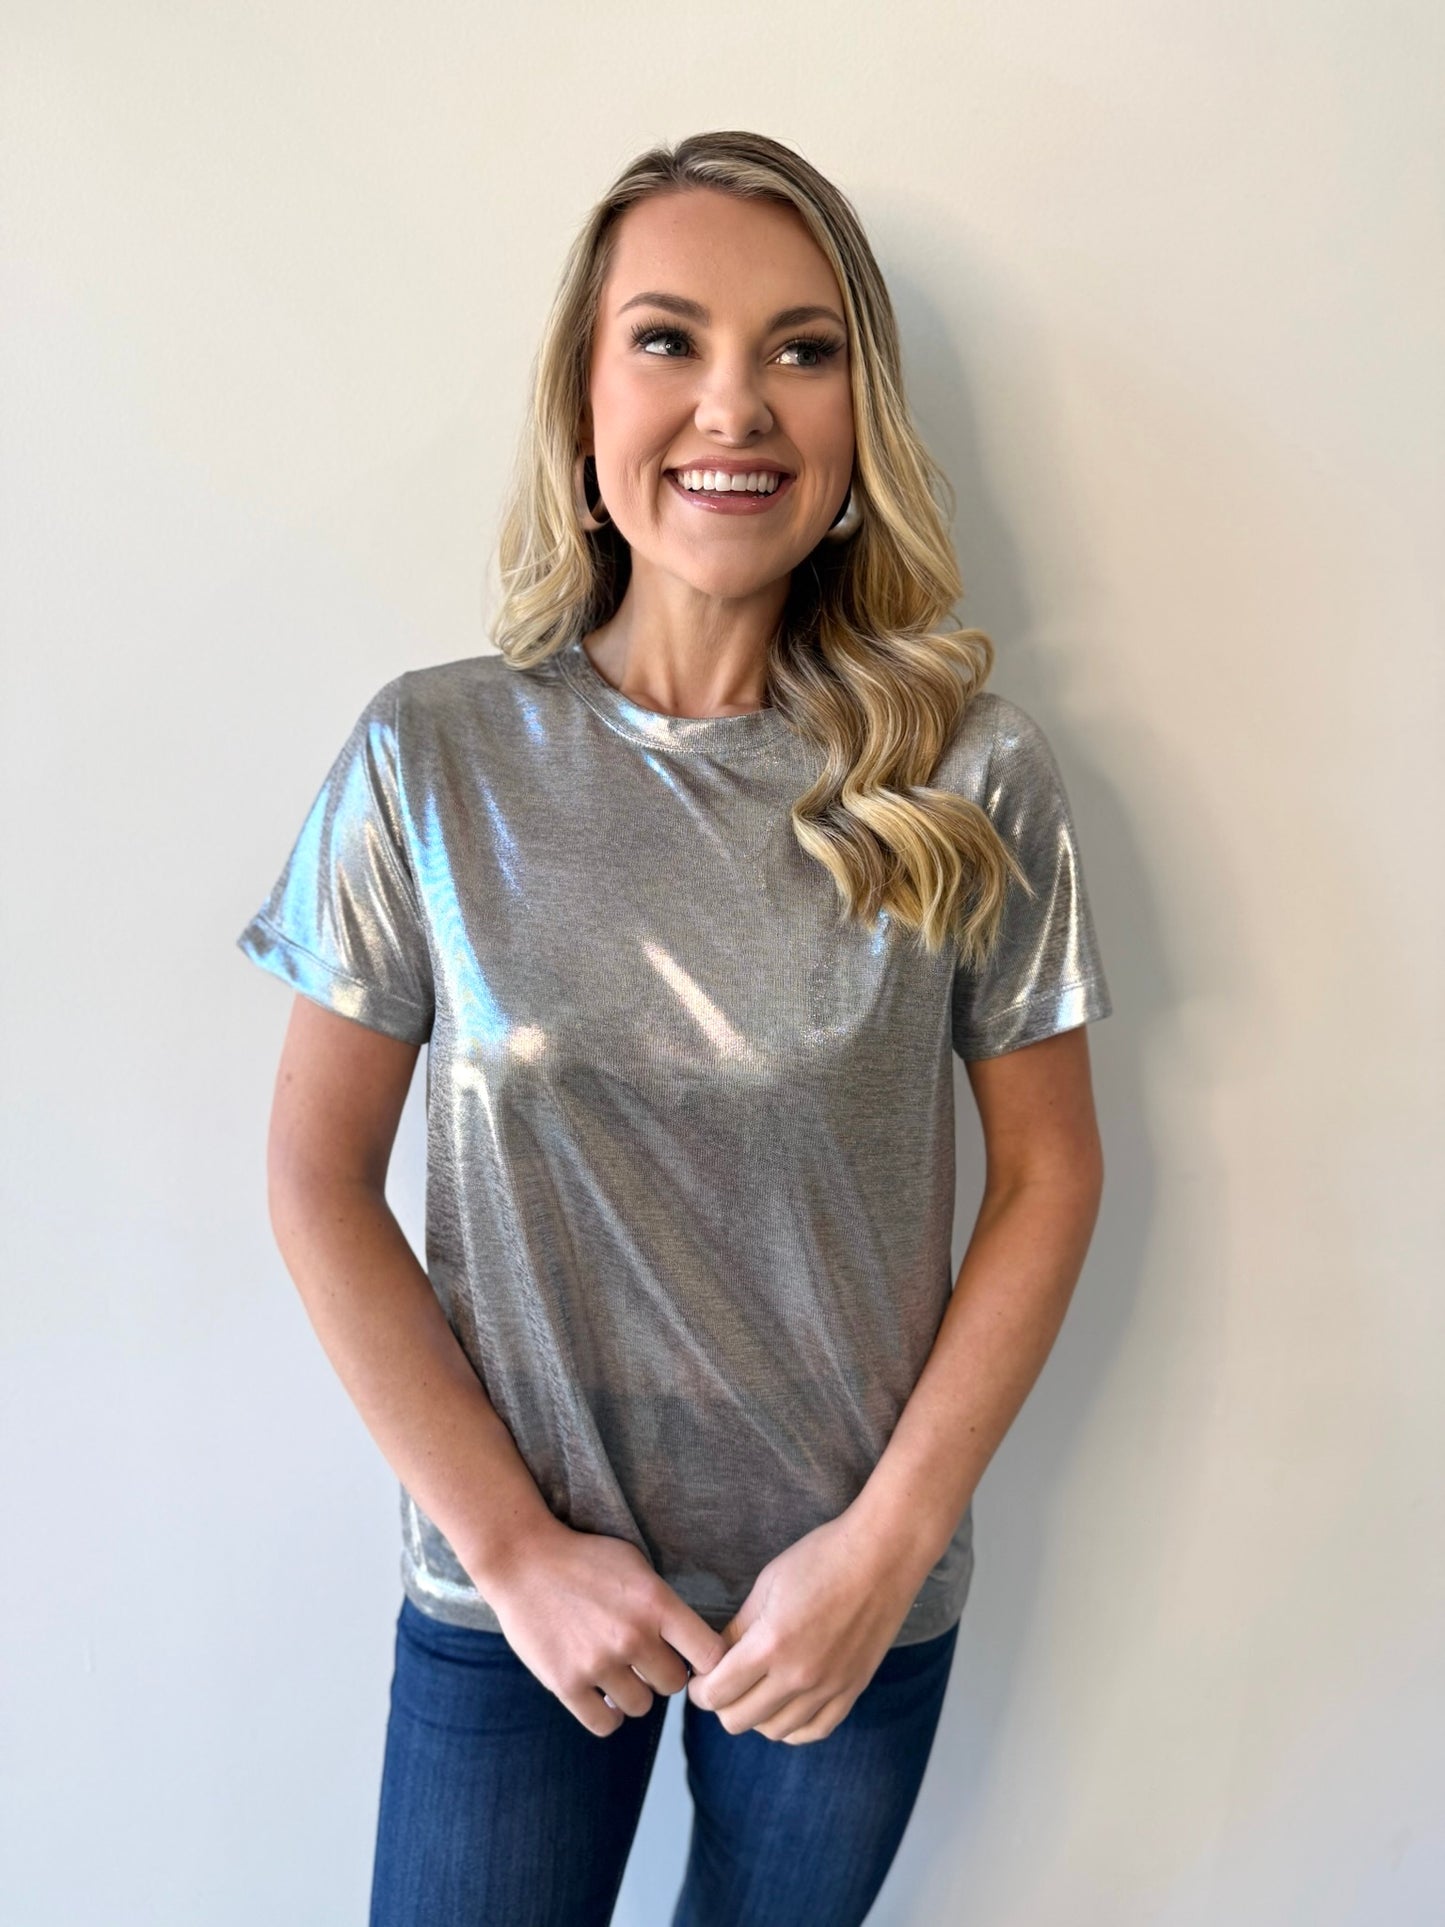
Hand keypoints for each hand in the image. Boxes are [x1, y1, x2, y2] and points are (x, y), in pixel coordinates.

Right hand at [479, 1516, 730, 1737]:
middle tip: (643, 1660)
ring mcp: (599, 1663)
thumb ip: (665, 1603)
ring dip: (632, 1694)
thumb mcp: (636, 1565)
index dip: (709, 1664)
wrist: (523, 1560)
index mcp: (656, 1603)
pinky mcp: (566, 1684)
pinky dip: (605, 1713)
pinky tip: (599, 1693)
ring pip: (641, 1707)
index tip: (695, 1662)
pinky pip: (606, 1724)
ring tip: (616, 1671)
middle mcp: (633, 1636)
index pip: (710, 1655)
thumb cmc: (584, 1560)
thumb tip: (694, 1643)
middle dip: (662, 1674)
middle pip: (674, 1685)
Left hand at [685, 1507, 925, 1744]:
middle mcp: (799, 1675)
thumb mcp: (767, 1584)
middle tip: (722, 1683)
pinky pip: (814, 1731)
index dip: (699, 1691)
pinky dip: (792, 1727)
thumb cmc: (822, 1558)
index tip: (700, 1679)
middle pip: (739, 1721)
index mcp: (771, 1644)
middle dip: (721, 1705)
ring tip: (754, 1691)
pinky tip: (785, 1707)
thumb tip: (716, 1658)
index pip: (717, 1694)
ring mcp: (829, 1687)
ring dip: (755, 1716)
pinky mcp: (852, 1690)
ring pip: (774, 1731)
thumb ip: (739, 1628)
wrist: (882, 1555)